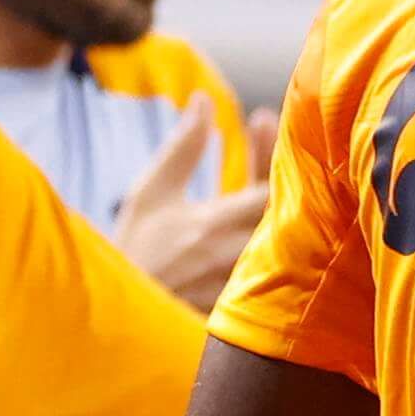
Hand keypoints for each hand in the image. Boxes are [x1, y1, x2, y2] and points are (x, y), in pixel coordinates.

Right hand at [113, 103, 273, 307]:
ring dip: (289, 202)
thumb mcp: (152, 194)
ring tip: (283, 168)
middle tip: (274, 138)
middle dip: (286, 170)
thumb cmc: (134, 249)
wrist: (123, 316)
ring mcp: (251, 282)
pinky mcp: (256, 304)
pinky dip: (286, 236)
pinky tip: (285, 215)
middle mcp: (241, 254)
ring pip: (291, 238)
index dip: (278, 152)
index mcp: (215, 223)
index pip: (274, 187)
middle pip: (290, 210)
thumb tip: (204, 99)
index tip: (264, 120)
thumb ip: (183, 148)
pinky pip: (285, 266)